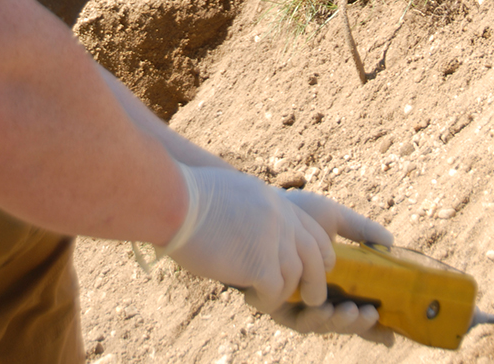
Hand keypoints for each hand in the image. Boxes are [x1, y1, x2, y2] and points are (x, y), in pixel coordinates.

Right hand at [161, 164, 335, 312]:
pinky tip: (249, 298)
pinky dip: (266, 302)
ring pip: (297, 278)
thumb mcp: (233, 192)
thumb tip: (250, 225)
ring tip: (262, 297)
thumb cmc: (190, 195)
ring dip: (283, 294)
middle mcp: (281, 219)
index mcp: (275, 201)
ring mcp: (273, 241)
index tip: (315, 267)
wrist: (175, 200)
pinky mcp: (260, 266)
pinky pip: (276, 294)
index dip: (318, 252)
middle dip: (316, 281)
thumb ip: (252, 208)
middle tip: (309, 297)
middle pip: (316, 255)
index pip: (312, 229)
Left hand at [244, 188, 392, 337]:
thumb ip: (361, 230)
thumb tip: (391, 243)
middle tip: (370, 314)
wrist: (263, 207)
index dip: (374, 326)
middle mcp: (314, 296)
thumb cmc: (296, 212)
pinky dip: (313, 319)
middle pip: (340, 323)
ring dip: (339, 323)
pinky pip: (297, 322)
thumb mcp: (333, 218)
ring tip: (353, 310)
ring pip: (321, 326)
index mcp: (332, 282)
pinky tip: (325, 307)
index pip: (356, 309)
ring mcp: (295, 303)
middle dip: (357, 325)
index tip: (392, 332)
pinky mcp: (276, 305)